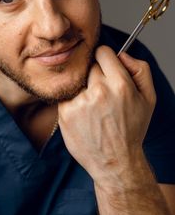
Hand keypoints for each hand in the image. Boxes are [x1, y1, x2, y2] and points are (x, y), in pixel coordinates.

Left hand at [58, 46, 155, 184]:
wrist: (115, 162)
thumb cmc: (132, 129)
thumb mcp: (149, 98)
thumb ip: (140, 69)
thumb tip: (122, 54)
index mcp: (120, 85)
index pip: (103, 52)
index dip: (106, 59)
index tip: (106, 67)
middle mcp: (99, 91)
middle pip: (90, 65)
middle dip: (96, 74)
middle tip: (103, 93)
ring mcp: (80, 102)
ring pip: (78, 80)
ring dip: (84, 88)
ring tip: (94, 106)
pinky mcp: (66, 113)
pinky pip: (67, 94)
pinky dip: (74, 100)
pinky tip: (84, 113)